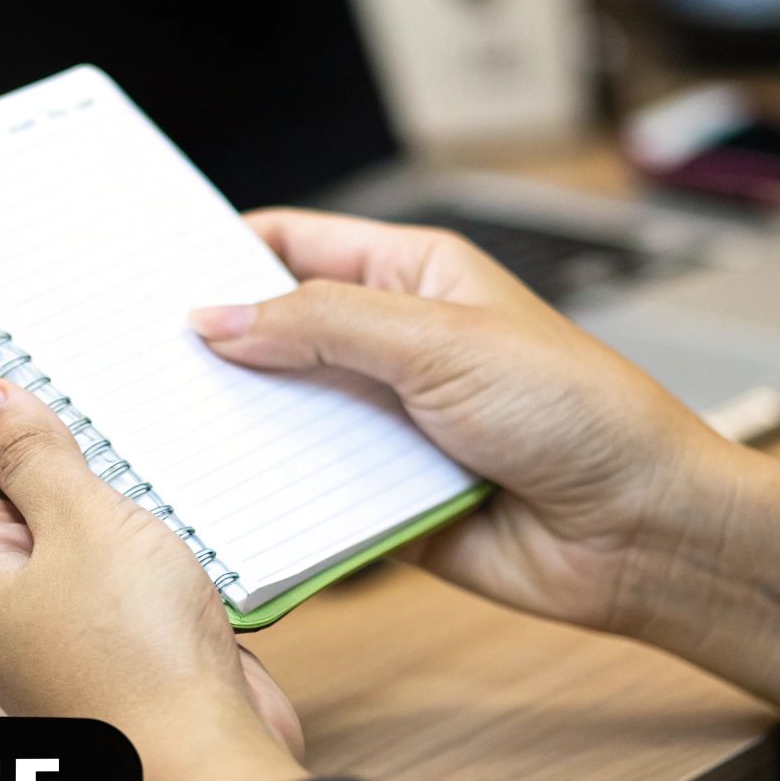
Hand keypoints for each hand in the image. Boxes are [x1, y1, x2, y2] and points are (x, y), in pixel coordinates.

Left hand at [0, 364, 306, 780]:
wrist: (201, 769)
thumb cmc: (135, 669)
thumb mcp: (81, 524)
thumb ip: (30, 454)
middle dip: (28, 412)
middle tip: (70, 350)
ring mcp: (42, 609)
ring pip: (51, 507)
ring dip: (85, 461)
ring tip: (124, 404)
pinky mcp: (99, 626)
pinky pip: (97, 545)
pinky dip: (122, 507)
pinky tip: (161, 476)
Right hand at [190, 209, 779, 731]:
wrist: (642, 534)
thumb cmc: (583, 416)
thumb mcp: (443, 345)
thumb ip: (324, 326)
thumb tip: (220, 316)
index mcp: (414, 278)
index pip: (296, 246)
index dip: (223, 253)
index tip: (149, 273)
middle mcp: (395, 347)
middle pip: (276, 335)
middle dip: (216, 348)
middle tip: (138, 361)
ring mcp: (387, 424)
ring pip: (285, 417)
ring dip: (241, 427)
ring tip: (166, 429)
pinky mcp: (384, 499)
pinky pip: (309, 492)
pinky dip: (274, 496)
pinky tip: (228, 498)